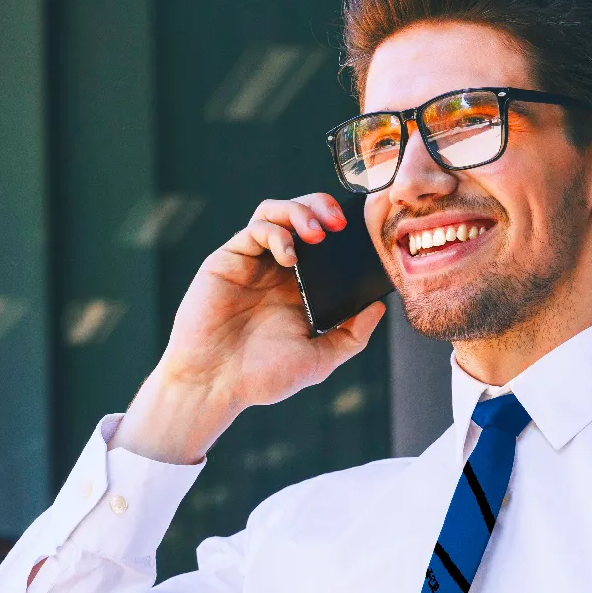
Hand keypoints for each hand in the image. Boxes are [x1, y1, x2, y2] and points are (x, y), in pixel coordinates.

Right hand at [112, 194, 385, 463]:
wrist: (213, 385)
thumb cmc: (261, 377)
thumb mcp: (319, 360)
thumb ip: (352, 335)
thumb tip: (379, 307)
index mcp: (299, 289)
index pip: (325, 243)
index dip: (344, 231)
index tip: (363, 234)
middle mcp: (276, 271)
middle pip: (301, 215)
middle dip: (323, 207)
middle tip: (339, 223)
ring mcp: (252, 262)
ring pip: (276, 212)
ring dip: (300, 211)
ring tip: (316, 233)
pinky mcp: (228, 260)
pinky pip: (255, 228)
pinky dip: (277, 232)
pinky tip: (289, 256)